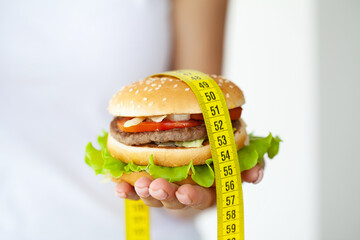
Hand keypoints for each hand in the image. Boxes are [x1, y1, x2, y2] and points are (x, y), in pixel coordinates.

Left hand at [115, 161, 264, 210]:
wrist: (198, 144)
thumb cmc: (218, 150)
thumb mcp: (236, 155)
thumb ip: (248, 164)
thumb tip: (257, 174)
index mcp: (208, 189)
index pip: (202, 198)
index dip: (193, 197)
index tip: (185, 192)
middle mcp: (186, 193)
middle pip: (174, 201)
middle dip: (164, 195)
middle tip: (156, 186)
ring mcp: (166, 189)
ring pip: (154, 197)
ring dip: (143, 192)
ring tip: (136, 182)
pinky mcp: (149, 182)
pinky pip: (136, 189)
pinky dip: (126, 189)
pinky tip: (118, 184)